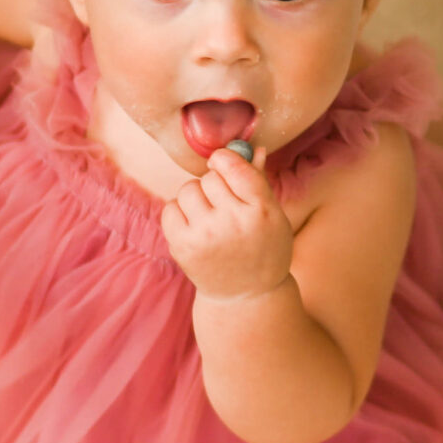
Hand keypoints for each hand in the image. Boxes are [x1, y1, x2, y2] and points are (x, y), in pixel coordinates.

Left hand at [161, 147, 293, 300]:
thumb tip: (254, 148)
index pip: (234, 167)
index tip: (221, 162)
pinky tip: (194, 227)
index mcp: (261, 211)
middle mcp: (233, 222)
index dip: (225, 159)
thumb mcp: (273, 216)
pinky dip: (179, 213)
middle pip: (210, 177)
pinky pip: (170, 207)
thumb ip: (259, 181)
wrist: (245, 295)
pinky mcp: (182, 247)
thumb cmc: (263, 249)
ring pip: (188, 189)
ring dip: (196, 197)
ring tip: (208, 216)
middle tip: (223, 204)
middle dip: (214, 184)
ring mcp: (205, 236)